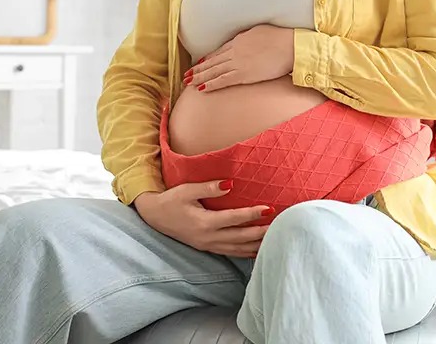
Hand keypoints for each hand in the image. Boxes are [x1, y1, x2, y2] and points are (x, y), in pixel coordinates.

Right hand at [133, 180, 270, 257]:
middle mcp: (208, 238)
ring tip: (275, 238)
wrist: (154, 216)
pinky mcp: (207, 247)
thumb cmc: (171, 200)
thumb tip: (229, 184)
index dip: (252, 214)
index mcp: (204, 223)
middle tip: (281, 226)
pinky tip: (258, 250)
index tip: (268, 208)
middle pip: (240, 238)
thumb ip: (208, 187)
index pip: (233, 219)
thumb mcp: (187, 190)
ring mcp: (208, 245)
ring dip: (256, 245)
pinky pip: (231, 252)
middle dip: (261, 233)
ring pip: (238, 249)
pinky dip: (246, 252)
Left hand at [186, 25, 294, 92]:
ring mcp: (238, 63)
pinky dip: (211, 84)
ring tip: (188, 82)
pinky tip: (202, 89)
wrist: (290, 46)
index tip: (199, 63)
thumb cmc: (281, 38)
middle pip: (212, 62)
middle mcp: (235, 51)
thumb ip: (251, 38)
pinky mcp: (244, 75)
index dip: (208, 58)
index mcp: (239, 40)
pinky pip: (223, 80)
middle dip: (198, 69)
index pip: (219, 51)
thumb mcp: (261, 32)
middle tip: (186, 75)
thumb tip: (248, 41)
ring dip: (200, 77)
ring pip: (214, 71)